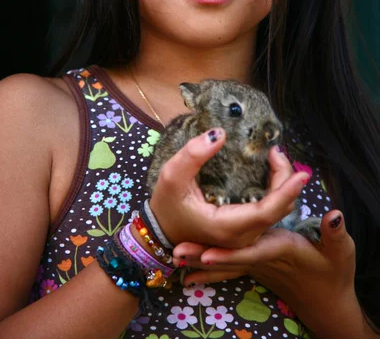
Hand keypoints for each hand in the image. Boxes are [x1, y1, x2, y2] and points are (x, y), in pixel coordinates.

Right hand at [149, 127, 309, 248]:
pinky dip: (276, 192)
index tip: (302, 173)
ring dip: (282, 185)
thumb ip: (193, 155)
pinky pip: (269, 212)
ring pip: (277, 212)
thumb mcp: (172, 176)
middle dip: (286, 179)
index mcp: (227, 227)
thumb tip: (220, 133)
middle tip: (276, 151)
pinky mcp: (244, 231)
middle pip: (278, 210)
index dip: (286, 191)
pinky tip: (270, 172)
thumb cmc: (166, 205)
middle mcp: (241, 236)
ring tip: (275, 157)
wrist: (160, 232)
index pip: (267, 211)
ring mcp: (244, 236)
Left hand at [173, 211, 360, 337]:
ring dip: (199, 263)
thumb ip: (337, 236)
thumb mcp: (341, 254)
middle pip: (228, 259)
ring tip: (175, 260)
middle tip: (177, 253)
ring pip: (224, 265)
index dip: (227, 255)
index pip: (250, 254)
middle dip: (201, 257)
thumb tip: (335, 215)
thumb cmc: (334, 275)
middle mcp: (262, 260)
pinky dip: (208, 271)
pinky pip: (228, 268)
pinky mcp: (254, 265)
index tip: (205, 256)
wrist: (327, 301)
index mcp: (278, 252)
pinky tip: (189, 276)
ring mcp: (256, 265)